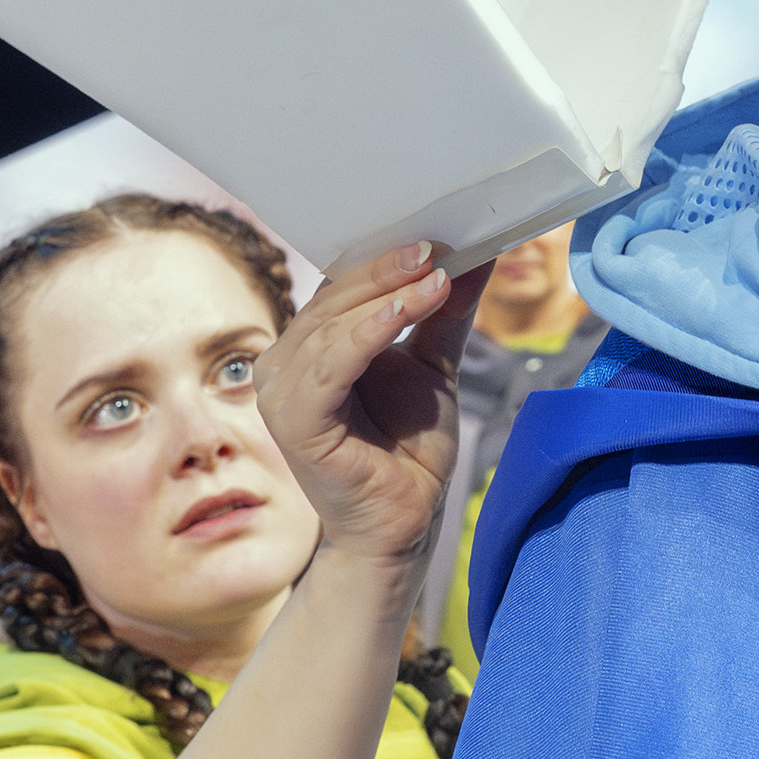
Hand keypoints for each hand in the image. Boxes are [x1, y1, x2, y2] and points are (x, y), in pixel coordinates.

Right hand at [256, 243, 489, 565]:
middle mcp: (286, 362)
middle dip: (388, 271)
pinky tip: (404, 312)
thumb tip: (476, 253)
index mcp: (312, 343)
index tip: (438, 237)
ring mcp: (282, 392)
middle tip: (436, 249)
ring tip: (435, 279)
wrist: (406, 521)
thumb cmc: (409, 449)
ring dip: (386, 298)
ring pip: (331, 326)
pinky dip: (367, 335)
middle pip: (334, 298)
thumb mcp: (433, 366)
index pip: (342, 285)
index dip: (385, 260)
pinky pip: (329, 367)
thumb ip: (444, 312)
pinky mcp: (293, 422)